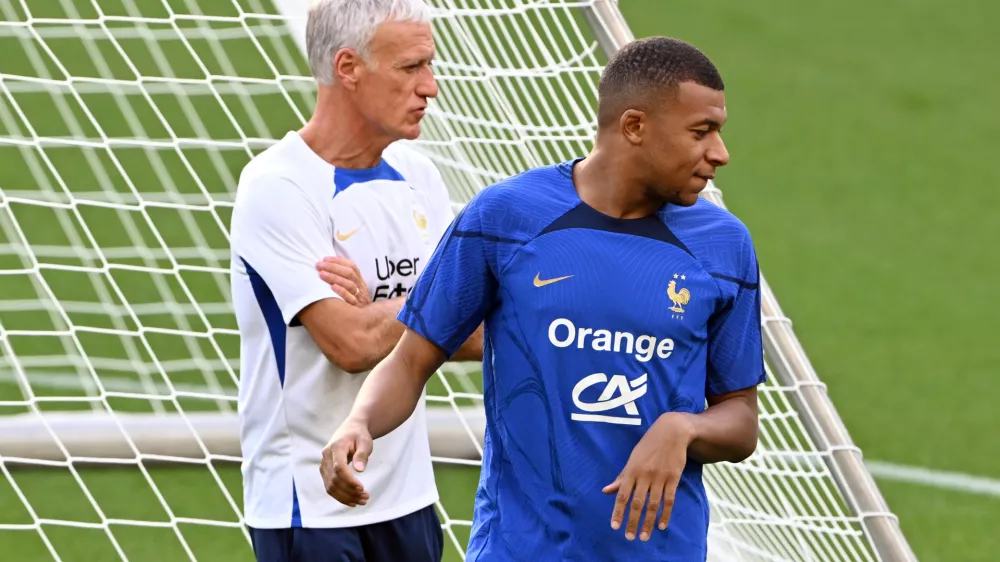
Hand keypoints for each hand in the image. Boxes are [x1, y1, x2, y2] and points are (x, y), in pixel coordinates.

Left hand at [316, 256, 369, 305]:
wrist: (364, 321)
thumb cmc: (352, 301)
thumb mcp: (352, 288)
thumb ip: (344, 278)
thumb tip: (326, 266)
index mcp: (359, 280)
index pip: (352, 266)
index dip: (338, 261)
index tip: (325, 259)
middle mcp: (361, 287)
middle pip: (349, 273)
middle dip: (333, 267)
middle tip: (319, 265)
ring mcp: (359, 297)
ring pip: (349, 284)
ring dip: (334, 277)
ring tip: (321, 274)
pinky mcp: (356, 307)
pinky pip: (351, 299)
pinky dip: (342, 292)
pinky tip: (332, 287)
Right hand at [320, 419, 373, 506]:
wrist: (350, 430)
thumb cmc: (359, 436)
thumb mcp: (365, 442)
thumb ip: (362, 454)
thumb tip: (360, 470)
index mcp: (336, 447)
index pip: (339, 468)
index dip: (349, 480)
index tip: (362, 488)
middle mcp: (326, 457)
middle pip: (334, 479)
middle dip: (350, 491)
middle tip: (366, 497)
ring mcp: (323, 465)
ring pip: (330, 486)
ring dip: (346, 497)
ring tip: (363, 501)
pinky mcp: (325, 472)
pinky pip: (330, 488)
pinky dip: (340, 497)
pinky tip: (353, 502)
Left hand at [602, 412, 694, 540]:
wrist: (671, 432)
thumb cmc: (648, 446)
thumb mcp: (632, 458)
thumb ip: (621, 477)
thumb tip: (606, 491)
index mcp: (631, 470)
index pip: (622, 495)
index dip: (618, 511)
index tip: (615, 526)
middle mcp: (644, 475)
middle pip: (637, 502)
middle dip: (632, 521)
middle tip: (629, 537)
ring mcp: (660, 477)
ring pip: (653, 504)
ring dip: (648, 522)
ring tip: (644, 536)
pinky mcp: (673, 478)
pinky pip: (669, 500)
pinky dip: (666, 514)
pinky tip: (662, 525)